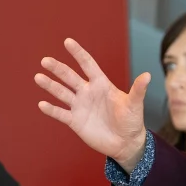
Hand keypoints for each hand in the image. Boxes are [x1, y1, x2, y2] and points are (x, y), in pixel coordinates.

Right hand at [36, 39, 149, 169]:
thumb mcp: (134, 105)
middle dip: (58, 68)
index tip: (68, 42)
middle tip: (45, 60)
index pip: (88, 64)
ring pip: (62, 93)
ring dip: (50, 85)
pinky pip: (61, 114)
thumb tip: (148, 75)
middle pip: (70, 77)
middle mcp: (88, 92)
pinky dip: (51, 109)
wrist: (125, 143)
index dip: (78, 53)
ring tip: (38, 77)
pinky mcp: (75, 121)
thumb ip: (138, 90)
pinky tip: (41, 104)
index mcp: (101, 84)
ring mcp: (80, 106)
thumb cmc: (131, 121)